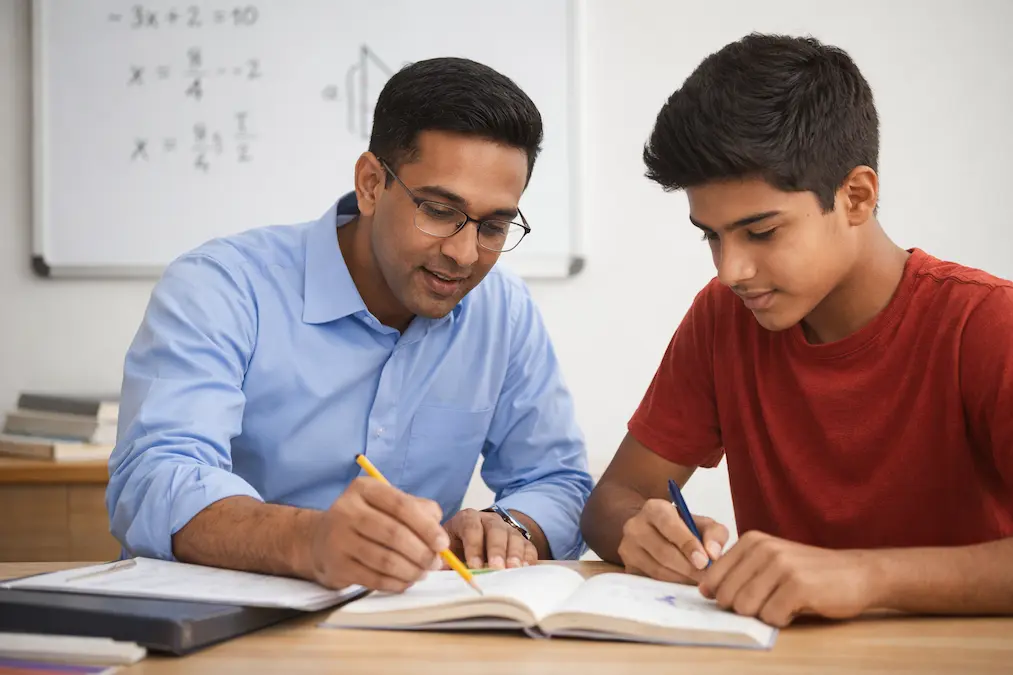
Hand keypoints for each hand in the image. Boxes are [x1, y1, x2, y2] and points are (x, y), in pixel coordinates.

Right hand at [307, 477, 447, 592]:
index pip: (401, 505)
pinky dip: (396, 583)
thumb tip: (438, 530)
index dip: (426, 526)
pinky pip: (374, 579)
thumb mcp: (386, 504)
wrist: (319, 540)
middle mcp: (347, 510)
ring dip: (411, 570)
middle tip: (435, 563)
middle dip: (421, 552)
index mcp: (364, 489)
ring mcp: (338, 539)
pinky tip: (405, 581)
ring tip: (422, 573)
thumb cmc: (365, 520)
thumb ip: (417, 509)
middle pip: (394, 534)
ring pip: (385, 560)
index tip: (442, 543)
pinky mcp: (336, 566)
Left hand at [443, 508, 537, 569]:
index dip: (473, 546)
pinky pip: (528, 546)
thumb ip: (444, 556)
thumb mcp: (448, 546)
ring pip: (513, 537)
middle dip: (496, 550)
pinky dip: (528, 557)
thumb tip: (439, 568)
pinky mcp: (520, 539)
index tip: (474, 566)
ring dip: (514, 554)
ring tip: (512, 569)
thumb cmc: (459, 545)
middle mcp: (489, 520)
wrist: (477, 536)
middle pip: (495, 531)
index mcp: (467, 519)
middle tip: (496, 568)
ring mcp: (507, 529)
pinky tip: (525, 568)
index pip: (471, 527)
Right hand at [617, 498, 728, 583]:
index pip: (669, 525)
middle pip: (663, 551)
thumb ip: (714, 535)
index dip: (687, 544)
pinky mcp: (627, 568)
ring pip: (657, 570)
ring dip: (681, 579)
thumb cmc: (684, 530)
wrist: (657, 535)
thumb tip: (713, 554)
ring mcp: (627, 548)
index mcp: (654, 508)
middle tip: (706, 578)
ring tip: (697, 582)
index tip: (704, 561)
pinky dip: (669, 587)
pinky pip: (650, 582)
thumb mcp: (703, 525)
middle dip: (688, 568)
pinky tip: (683, 585)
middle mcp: (635, 525)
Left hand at [699, 531, 876, 626]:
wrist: (857, 573)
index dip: (724, 595)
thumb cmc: (810, 572)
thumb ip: (739, 571)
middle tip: (768, 601)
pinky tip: (797, 607)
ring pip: (746, 608)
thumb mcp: (770, 561)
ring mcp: (781, 566)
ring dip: (764, 614)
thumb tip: (705, 590)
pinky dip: (782, 620)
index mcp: (752, 541)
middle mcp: (763, 549)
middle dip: (744, 608)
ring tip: (784, 602)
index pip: (713, 577)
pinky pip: (771, 617)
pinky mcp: (797, 587)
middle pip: (727, 596)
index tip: (743, 596)